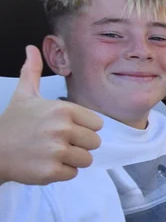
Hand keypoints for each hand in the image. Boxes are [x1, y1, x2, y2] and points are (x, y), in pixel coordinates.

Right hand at [0, 46, 102, 184]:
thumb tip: (32, 48)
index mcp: (62, 110)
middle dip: (79, 144)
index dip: (83, 127)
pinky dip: (61, 172)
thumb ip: (33, 72)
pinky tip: (45, 164)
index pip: (97, 123)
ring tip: (51, 153)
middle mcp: (62, 129)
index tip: (64, 128)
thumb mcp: (24, 95)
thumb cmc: (12, 124)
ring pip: (86, 159)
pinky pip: (73, 174)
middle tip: (56, 142)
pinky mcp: (52, 171)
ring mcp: (57, 151)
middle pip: (94, 142)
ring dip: (71, 159)